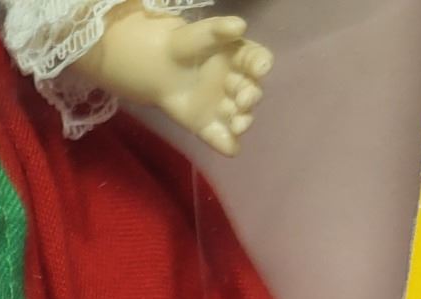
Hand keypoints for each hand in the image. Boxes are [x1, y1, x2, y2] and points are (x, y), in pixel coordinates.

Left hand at [72, 5, 271, 156]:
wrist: (159, 68)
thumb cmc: (185, 46)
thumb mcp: (201, 32)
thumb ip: (218, 28)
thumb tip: (239, 26)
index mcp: (241, 59)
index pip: (258, 62)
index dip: (261, 66)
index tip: (259, 69)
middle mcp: (238, 84)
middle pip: (251, 92)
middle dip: (250, 97)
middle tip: (242, 101)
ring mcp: (224, 106)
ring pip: (240, 117)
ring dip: (243, 122)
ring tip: (237, 125)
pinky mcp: (208, 124)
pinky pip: (219, 136)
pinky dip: (226, 144)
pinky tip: (230, 150)